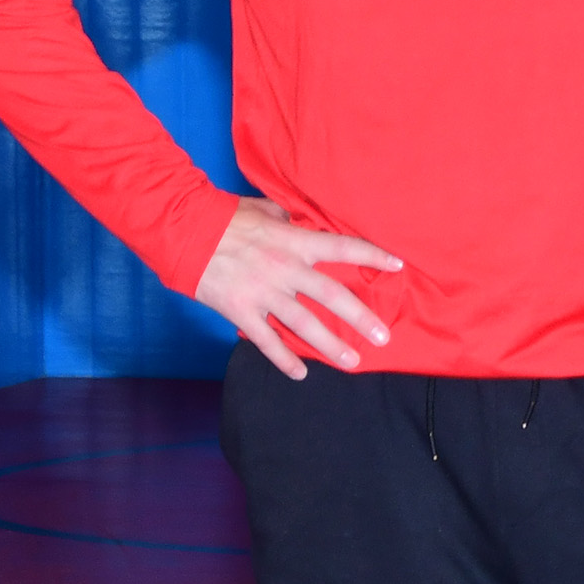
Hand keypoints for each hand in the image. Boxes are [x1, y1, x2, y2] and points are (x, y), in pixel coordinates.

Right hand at [194, 199, 398, 378]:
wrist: (185, 232)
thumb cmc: (225, 218)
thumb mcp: (264, 210)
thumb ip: (289, 221)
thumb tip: (305, 222)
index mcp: (294, 242)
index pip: (342, 247)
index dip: (372, 255)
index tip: (397, 265)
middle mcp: (285, 270)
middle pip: (332, 297)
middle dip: (360, 318)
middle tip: (383, 337)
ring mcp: (264, 294)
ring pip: (304, 325)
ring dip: (330, 346)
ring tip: (352, 362)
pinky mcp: (242, 312)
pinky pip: (267, 341)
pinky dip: (284, 358)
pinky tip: (301, 373)